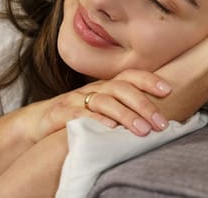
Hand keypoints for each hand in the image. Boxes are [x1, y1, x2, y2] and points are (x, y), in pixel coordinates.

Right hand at [31, 69, 171, 140]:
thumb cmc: (78, 117)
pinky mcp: (61, 112)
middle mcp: (94, 89)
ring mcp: (76, 99)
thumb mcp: (103, 110)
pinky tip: (109, 128)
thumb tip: (157, 119)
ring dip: (126, 115)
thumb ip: (125, 111)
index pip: (130, 76)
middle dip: (144, 104)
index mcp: (106, 87)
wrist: (39, 122)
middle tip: (161, 123)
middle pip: (121, 89)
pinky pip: (79, 113)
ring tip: (143, 130)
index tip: (168, 89)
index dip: (148, 80)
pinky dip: (95, 119)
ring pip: (104, 101)